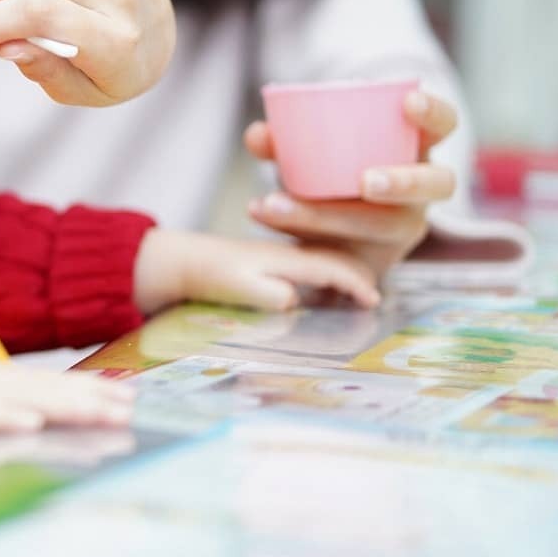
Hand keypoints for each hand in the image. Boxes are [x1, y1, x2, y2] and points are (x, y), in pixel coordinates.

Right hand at [0, 358, 134, 462]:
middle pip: (55, 390)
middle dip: (94, 401)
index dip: (96, 391)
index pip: (61, 385)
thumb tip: (62, 422)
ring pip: (29, 399)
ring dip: (67, 406)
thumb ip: (22, 407)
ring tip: (102, 415)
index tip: (134, 400)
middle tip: (130, 411)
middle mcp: (2, 384)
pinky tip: (33, 424)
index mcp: (12, 383)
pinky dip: (9, 417)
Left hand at [132, 228, 380, 313]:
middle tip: (376, 299)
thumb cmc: (208, 275)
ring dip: (346, 274)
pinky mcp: (269, 263)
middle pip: (338, 258)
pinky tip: (325, 292)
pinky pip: (311, 266)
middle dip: (362, 275)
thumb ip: (270, 295)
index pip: (335, 266)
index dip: (358, 284)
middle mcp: (288, 254)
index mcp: (287, 259)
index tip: (375, 302)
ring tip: (360, 297)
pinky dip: (327, 276)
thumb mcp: (239, 286)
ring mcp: (279, 257)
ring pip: (326, 260)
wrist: (180, 260)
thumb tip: (295, 300)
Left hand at [245, 90, 459, 276]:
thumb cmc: (329, 177)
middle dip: (403, 182)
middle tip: (365, 182)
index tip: (408, 102)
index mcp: (415, 149)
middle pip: (435, 185)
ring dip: (328, 216)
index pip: (443, 125)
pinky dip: (299, 237)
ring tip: (277, 205)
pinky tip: (263, 220)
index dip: (433, 113)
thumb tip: (258, 134)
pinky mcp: (375, 262)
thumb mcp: (310, 154)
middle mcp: (421, 191)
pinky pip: (348, 257)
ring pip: (385, 227)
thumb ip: (284, 143)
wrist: (326, 234)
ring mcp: (403, 229)